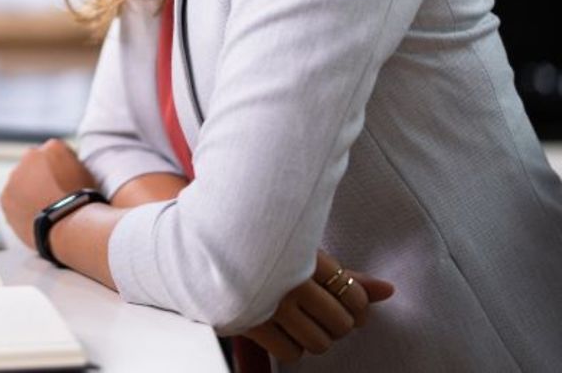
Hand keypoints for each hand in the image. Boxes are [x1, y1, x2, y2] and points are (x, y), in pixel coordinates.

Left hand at [0, 139, 97, 249]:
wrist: (71, 227)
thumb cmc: (84, 203)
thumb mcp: (86, 174)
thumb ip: (70, 165)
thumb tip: (64, 170)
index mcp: (54, 147)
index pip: (53, 153)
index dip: (60, 168)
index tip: (65, 182)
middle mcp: (30, 155)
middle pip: (32, 164)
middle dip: (39, 176)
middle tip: (51, 195)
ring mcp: (14, 176)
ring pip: (19, 182)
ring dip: (27, 191)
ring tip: (43, 210)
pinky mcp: (4, 197)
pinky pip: (11, 200)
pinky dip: (19, 206)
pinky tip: (34, 217)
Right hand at [240, 249, 394, 361]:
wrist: (211, 247)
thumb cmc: (264, 248)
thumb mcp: (305, 252)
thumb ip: (346, 274)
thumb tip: (389, 291)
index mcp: (306, 256)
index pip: (354, 295)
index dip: (359, 307)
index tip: (349, 304)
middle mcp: (291, 281)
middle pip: (341, 323)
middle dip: (338, 322)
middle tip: (324, 311)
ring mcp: (271, 304)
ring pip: (319, 343)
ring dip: (315, 336)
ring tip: (302, 319)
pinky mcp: (252, 323)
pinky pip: (291, 352)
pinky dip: (292, 346)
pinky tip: (283, 328)